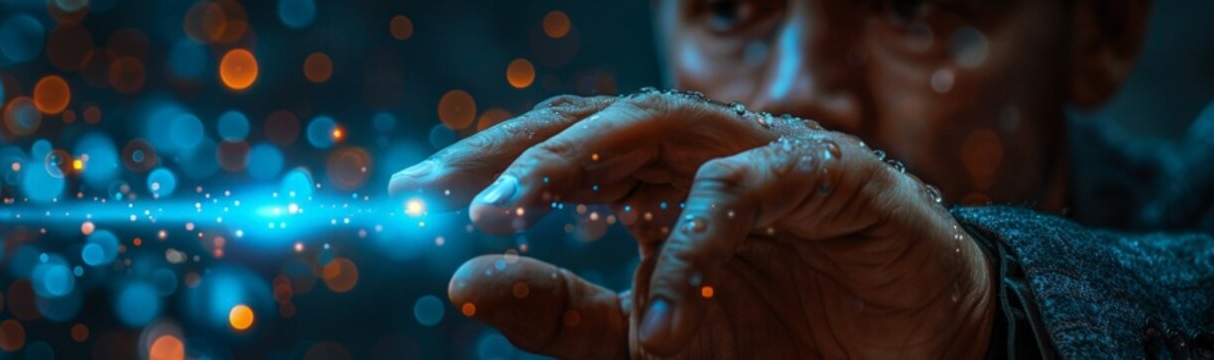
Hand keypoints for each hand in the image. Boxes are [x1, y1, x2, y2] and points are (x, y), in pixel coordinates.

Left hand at [389, 91, 994, 357]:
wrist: (912, 357)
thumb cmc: (781, 339)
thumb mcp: (647, 343)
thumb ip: (563, 313)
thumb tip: (461, 281)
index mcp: (653, 185)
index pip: (555, 153)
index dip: (484, 163)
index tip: (408, 194)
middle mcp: (698, 156)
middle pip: (588, 121)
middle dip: (509, 148)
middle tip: (439, 188)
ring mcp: (762, 155)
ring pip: (654, 126)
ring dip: (574, 160)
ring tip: (508, 205)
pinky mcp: (831, 176)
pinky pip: (746, 187)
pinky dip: (695, 241)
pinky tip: (664, 305)